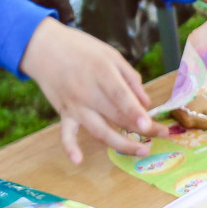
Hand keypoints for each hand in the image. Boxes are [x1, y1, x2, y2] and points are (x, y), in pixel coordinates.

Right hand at [20, 17, 166, 162]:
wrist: (45, 47)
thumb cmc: (81, 49)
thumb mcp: (110, 55)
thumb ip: (130, 78)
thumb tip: (146, 103)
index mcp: (102, 73)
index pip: (121, 97)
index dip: (135, 113)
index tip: (149, 125)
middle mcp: (88, 92)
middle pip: (117, 117)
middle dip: (141, 129)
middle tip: (161, 135)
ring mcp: (75, 105)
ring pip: (99, 131)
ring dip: (121, 144)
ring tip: (141, 151)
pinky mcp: (64, 113)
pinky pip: (66, 133)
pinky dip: (70, 147)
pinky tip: (78, 160)